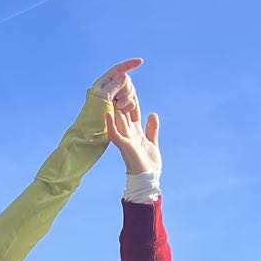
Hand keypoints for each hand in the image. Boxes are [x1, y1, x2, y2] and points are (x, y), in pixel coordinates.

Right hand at [95, 59, 159, 174]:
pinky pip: (115, 133)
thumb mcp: (152, 142)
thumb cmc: (148, 165)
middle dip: (122, 97)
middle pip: (124, 111)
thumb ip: (152, 129)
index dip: (132, 97)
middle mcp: (129, 133)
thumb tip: (153, 113)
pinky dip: (111, 124)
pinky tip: (107, 113)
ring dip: (115, 105)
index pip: (132, 111)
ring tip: (111, 90)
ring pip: (118, 119)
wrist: (147, 180)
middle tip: (119, 80)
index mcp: (135, 131)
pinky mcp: (124, 147)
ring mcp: (126, 139)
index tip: (130, 83)